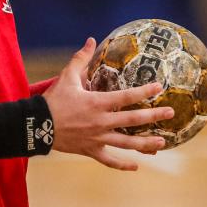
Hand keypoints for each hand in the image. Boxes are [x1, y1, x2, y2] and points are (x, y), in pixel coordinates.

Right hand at [42, 38, 173, 170]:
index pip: (126, 96)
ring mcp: (97, 138)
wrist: (36, 125)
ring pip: (126, 143)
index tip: (159, 86)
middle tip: (170, 113)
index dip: (144, 91)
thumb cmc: (53, 100)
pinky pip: (109, 160)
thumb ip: (81, 59)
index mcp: (97, 103)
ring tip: (162, 142)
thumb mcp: (67, 77)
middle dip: (153, 116)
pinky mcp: (91, 150)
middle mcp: (101, 122)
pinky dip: (122, 164)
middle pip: (133, 120)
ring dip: (145, 144)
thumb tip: (91, 40)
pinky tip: (135, 166)